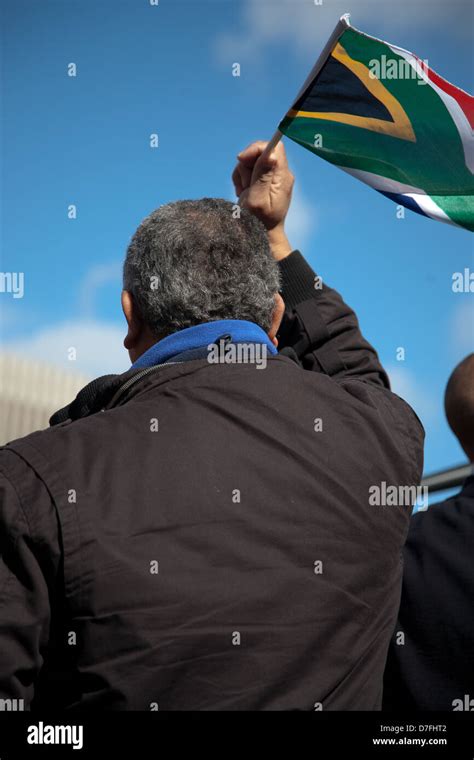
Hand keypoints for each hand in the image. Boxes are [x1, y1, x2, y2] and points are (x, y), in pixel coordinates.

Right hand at [232, 140, 293, 260]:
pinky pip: (249, 170)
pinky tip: (243, 193)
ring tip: (243, 192)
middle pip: (260, 152)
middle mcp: (280, 174)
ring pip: (252, 161)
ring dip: (242, 174)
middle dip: (246, 165)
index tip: (242, 159)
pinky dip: (241, 179)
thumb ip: (263, 175)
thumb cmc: (258, 222)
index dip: (256, 149)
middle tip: (245, 184)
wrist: (261, 236)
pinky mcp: (264, 181)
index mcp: (282, 177)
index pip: (274, 147)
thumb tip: (270, 153)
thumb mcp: (258, 198)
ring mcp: (272, 178)